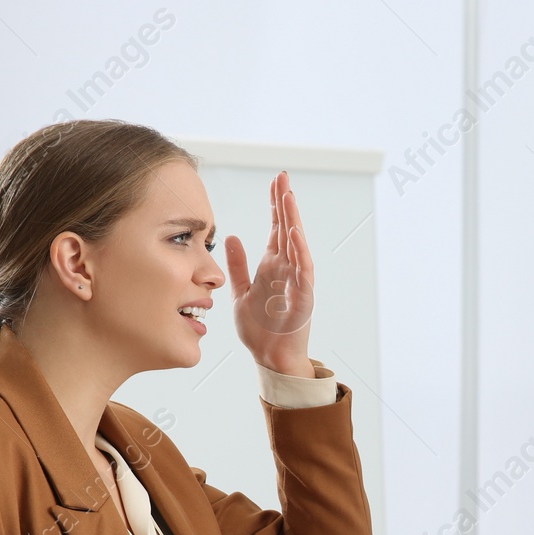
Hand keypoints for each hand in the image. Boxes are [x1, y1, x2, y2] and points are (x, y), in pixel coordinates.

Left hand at [224, 171, 314, 375]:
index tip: (274, 181)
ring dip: (293, 220)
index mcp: (272, 266)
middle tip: (282, 176)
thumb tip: (231, 235)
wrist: (270, 358)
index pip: (275, 228)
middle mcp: (286, 269)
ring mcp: (296, 282)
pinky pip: (302, 270)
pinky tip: (293, 232)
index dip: (274, 205)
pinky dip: (299, 251)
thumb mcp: (240, 292)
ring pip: (297, 244)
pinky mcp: (302, 298)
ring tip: (288, 197)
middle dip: (284, 203)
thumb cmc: (259, 330)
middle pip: (287, 229)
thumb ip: (238, 265)